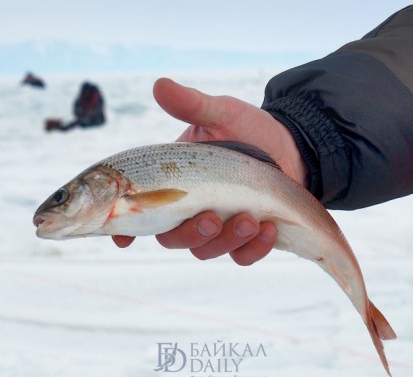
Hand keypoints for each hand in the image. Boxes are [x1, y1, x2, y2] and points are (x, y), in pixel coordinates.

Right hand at [112, 77, 306, 264]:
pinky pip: (242, 257)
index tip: (122, 238)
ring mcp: (218, 226)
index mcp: (174, 180)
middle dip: (190, 234)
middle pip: (172, 237)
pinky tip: (267, 229)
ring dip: (225, 240)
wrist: (290, 146)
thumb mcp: (220, 114)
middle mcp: (190, 208)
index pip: (139, 208)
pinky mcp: (245, 238)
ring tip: (249, 219)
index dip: (125, 227)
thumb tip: (160, 84)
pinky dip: (252, 248)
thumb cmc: (248, 129)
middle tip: (212, 218)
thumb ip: (191, 105)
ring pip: (206, 250)